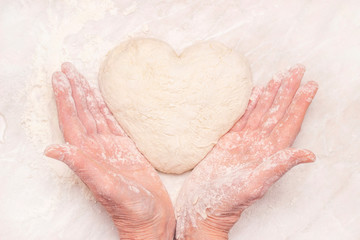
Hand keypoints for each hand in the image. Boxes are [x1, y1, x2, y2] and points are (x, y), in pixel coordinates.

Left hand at [45, 63, 174, 239]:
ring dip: (86, 96)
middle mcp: (95, 148)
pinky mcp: (125, 149)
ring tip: (79, 77)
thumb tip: (51, 149)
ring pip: (94, 115)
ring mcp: (110, 148)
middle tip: (66, 68)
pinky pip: (111, 123)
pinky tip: (101, 99)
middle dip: (73, 90)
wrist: (150, 217)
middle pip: (80, 112)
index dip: (64, 98)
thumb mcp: (105, 186)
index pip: (71, 120)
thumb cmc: (129, 208)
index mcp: (87, 154)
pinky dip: (105, 109)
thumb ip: (81, 166)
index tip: (59, 77)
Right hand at [175, 65, 317, 239]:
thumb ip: (278, 167)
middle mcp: (259, 144)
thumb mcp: (255, 184)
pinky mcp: (228, 143)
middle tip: (296, 69)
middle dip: (288, 90)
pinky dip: (249, 105)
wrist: (203, 205)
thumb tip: (308, 154)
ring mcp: (244, 143)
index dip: (300, 103)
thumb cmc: (228, 200)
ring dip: (271, 94)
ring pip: (261, 112)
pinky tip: (253, 95)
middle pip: (277, 111)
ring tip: (278, 77)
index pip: (290, 122)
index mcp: (270, 152)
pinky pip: (242, 118)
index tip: (310, 84)